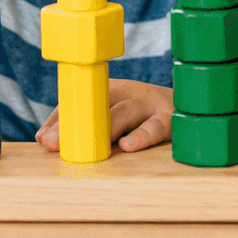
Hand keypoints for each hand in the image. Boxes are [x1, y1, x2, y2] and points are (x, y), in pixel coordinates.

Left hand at [35, 79, 174, 152]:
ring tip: (90, 143)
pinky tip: (128, 146)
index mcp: (113, 90)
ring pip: (125, 111)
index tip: (45, 140)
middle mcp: (130, 92)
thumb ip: (81, 127)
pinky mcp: (171, 120)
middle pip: (99, 104)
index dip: (61, 119)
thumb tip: (43, 140)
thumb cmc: (145, 118)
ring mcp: (151, 104)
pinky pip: (156, 128)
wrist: (195, 110)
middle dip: (76, 124)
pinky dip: (141, 137)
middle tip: (56, 145)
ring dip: (105, 127)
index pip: (81, 101)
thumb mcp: (115, 117)